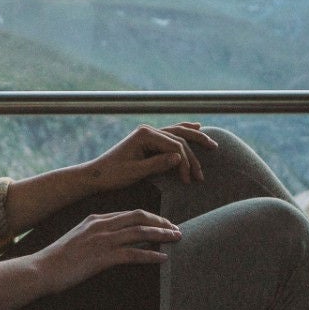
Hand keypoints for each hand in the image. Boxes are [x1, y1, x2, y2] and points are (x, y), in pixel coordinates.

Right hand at [29, 209, 181, 294]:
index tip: (163, 223)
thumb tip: (109, 241)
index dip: (150, 217)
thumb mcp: (77, 239)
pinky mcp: (102, 258)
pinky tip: (163, 258)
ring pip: (140, 233)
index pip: (130, 213)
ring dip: (161, 236)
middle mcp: (101, 225)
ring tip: (176, 239)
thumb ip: (94, 235)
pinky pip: (132, 255)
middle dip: (161, 222)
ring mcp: (102, 241)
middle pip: (139, 218)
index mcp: (96, 219)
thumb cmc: (57, 258)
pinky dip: (150, 255)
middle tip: (177, 229)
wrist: (41, 269)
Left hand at [89, 122, 217, 188]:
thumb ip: (157, 164)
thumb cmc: (113, 175)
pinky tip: (196, 128)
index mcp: (145, 135)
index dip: (185, 164)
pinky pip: (171, 133)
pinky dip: (184, 131)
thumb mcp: (135, 172)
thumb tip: (179, 158)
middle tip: (202, 174)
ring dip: (195, 140)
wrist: (96, 174)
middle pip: (180, 138)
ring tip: (212, 145)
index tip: (188, 181)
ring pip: (178, 132)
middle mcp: (148, 130)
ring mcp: (148, 133)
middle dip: (194, 155)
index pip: (175, 147)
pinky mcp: (148, 139)